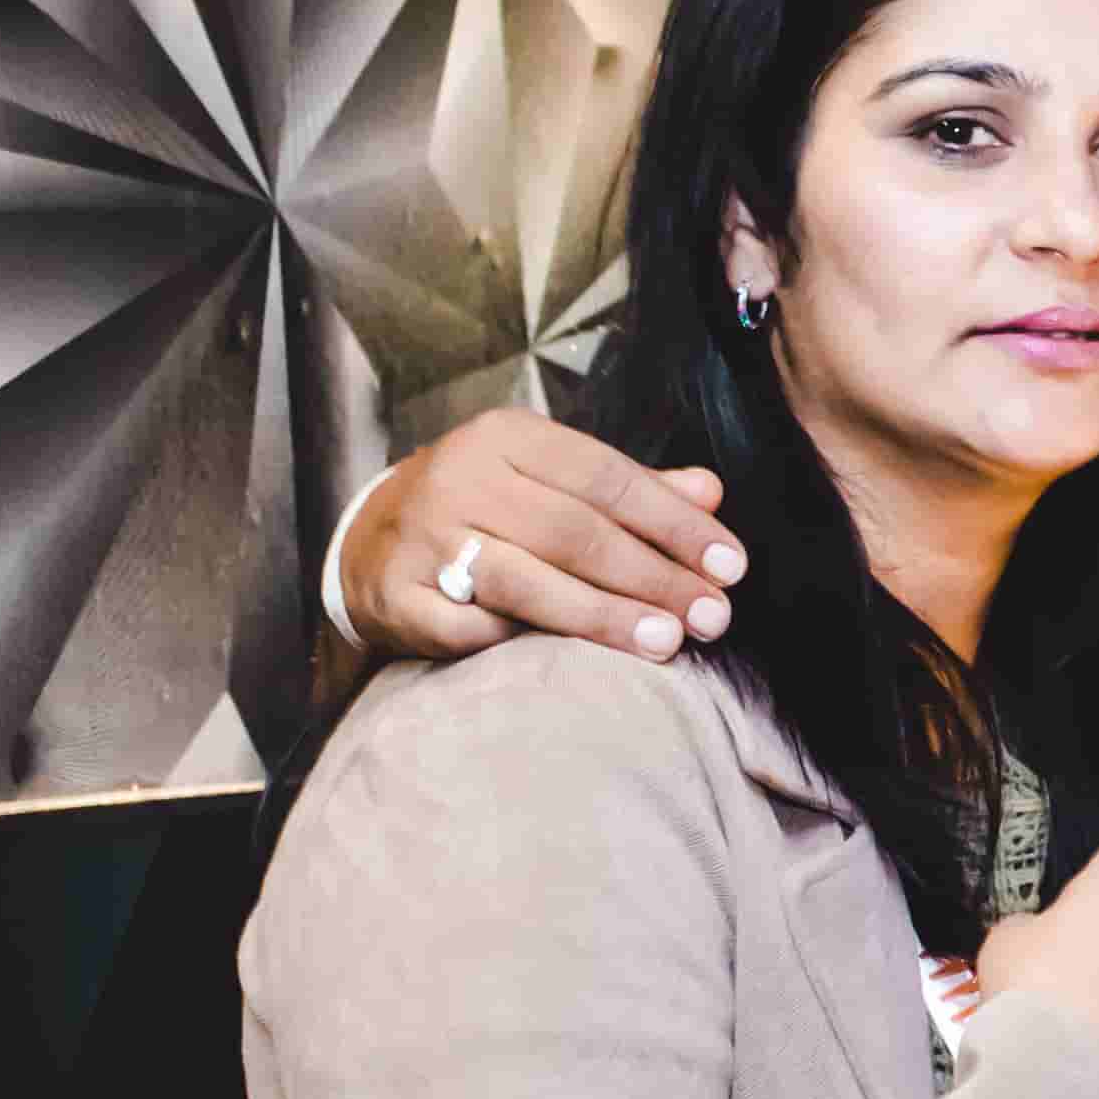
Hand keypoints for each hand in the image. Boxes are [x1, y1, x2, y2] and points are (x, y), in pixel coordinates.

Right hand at [340, 408, 743, 666]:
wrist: (367, 541)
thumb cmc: (485, 508)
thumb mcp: (549, 479)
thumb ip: (631, 489)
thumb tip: (709, 492)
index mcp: (505, 438)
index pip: (609, 479)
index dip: (676, 524)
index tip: (731, 566)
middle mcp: (459, 478)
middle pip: (576, 533)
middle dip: (654, 578)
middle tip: (712, 616)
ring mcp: (422, 538)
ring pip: (529, 581)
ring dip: (606, 615)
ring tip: (667, 641)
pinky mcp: (396, 595)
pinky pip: (474, 628)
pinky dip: (526, 643)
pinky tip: (576, 661)